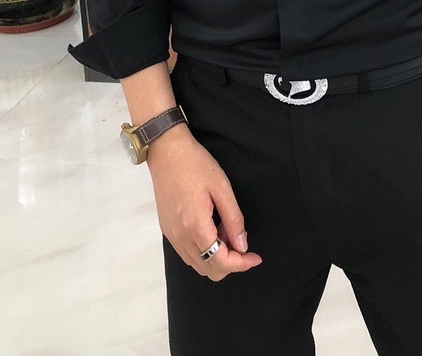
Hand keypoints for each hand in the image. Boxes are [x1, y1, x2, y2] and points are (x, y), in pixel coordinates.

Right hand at [146, 124, 263, 280]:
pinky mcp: (168, 231)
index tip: (255, 257)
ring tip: (227, 232)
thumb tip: (242, 246)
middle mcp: (180, 237)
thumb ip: (234, 219)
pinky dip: (204, 251)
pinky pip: (188, 254)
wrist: (166, 152)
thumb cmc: (196, 165)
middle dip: (230, 262)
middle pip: (209, 270)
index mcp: (195, 226)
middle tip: (241, 240)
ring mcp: (171, 236)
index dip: (241, 264)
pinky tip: (213, 230)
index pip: (220, 261)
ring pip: (198, 265)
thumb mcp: (222, 188)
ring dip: (217, 257)